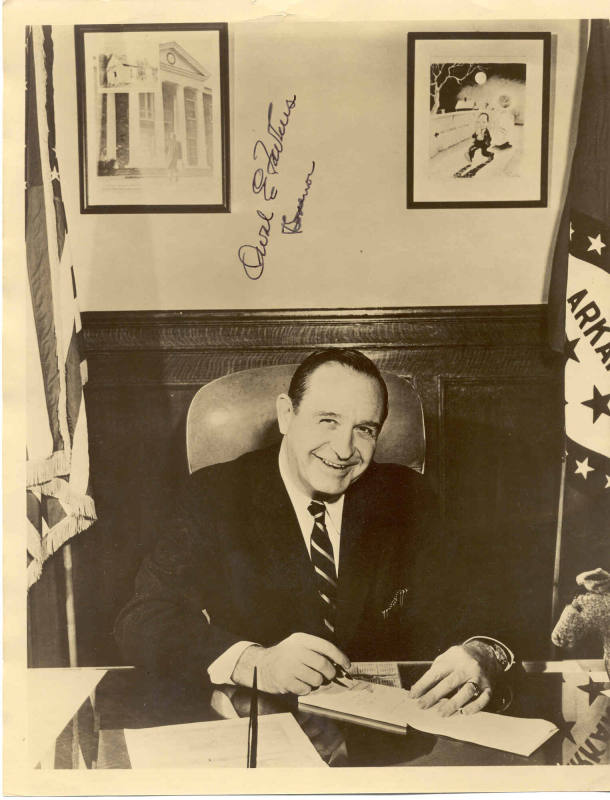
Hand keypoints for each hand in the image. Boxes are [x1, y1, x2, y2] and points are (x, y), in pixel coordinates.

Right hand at [232, 633, 350, 694]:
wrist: (261, 665)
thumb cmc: (286, 657)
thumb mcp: (298, 646)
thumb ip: (316, 652)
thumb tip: (339, 665)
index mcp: (301, 639)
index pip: (326, 647)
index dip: (340, 657)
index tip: (347, 665)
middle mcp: (295, 650)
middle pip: (323, 664)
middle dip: (330, 673)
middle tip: (328, 676)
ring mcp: (289, 666)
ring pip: (316, 679)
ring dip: (317, 682)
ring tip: (309, 679)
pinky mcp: (285, 680)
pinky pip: (306, 689)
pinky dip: (306, 689)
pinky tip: (299, 683)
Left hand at [410, 642, 501, 716]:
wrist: (485, 654)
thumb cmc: (459, 659)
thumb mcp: (447, 657)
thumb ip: (435, 671)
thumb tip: (418, 689)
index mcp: (453, 658)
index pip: (436, 673)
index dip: (423, 684)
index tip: (413, 695)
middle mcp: (466, 667)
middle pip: (449, 683)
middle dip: (433, 696)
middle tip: (422, 706)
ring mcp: (479, 677)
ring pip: (466, 691)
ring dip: (453, 704)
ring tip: (441, 713)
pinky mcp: (489, 687)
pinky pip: (483, 698)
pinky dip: (474, 707)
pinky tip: (464, 712)